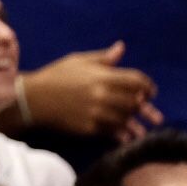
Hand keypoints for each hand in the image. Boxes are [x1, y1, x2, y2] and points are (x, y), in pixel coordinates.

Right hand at [20, 44, 162, 139]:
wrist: (34, 98)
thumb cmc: (56, 75)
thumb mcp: (78, 61)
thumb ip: (103, 58)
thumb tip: (121, 48)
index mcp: (103, 76)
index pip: (136, 81)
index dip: (148, 86)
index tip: (150, 92)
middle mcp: (103, 95)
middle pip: (134, 102)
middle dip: (144, 107)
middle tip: (152, 113)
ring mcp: (97, 113)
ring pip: (125, 119)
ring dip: (135, 124)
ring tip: (143, 131)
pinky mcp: (89, 127)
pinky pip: (111, 132)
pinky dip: (121, 135)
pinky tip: (126, 138)